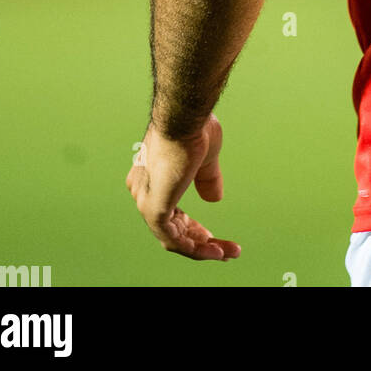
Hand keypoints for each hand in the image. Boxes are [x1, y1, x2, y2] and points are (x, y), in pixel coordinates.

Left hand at [126, 113, 240, 260]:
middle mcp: (143, 190)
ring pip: (174, 237)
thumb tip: (214, 199)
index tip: (211, 235)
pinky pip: (173, 239)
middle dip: (200, 240)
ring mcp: (146, 201)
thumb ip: (207, 179)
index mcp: (151, 176)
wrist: (184, 117)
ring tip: (227, 253)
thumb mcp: (206, 157)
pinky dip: (195, 248)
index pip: (171, 212)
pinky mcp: (153, 209)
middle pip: (173, 227)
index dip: (192, 227)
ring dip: (202, 248)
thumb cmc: (193, 127)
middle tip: (224, 250)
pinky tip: (215, 251)